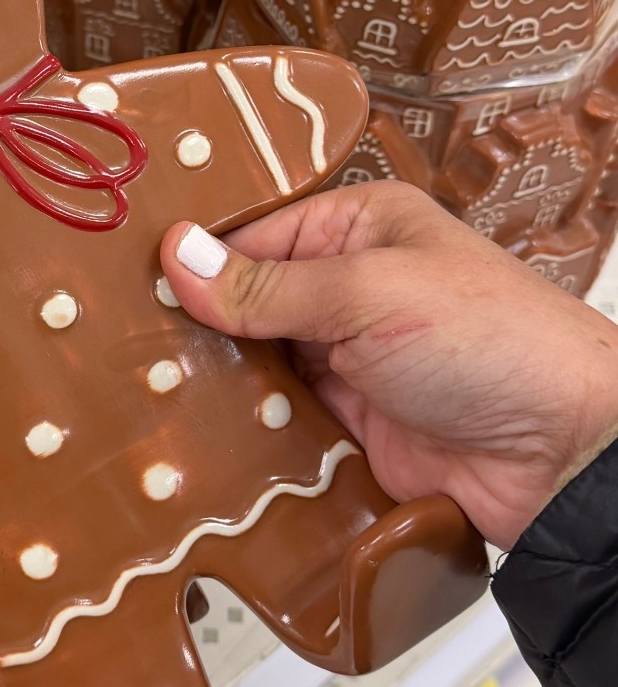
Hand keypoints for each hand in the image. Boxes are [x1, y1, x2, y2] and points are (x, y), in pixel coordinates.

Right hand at [160, 181, 617, 549]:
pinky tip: (193, 436)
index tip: (133, 289)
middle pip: (249, 302)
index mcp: (360, 229)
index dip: (198, 262)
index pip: (256, 236)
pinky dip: (244, 429)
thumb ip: (267, 285)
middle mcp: (349, 289)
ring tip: (143, 393)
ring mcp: (346, 359)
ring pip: (257, 364)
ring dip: (218, 382)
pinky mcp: (346, 423)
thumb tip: (177, 256)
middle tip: (126, 347)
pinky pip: (277, 420)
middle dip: (200, 326)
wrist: (560, 456)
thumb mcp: (368, 294)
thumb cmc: (488, 342)